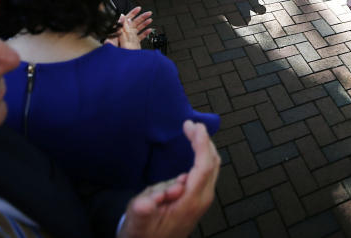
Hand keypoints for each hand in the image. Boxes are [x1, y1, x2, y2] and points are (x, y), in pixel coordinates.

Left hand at [105, 7, 153, 48]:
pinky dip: (145, 33)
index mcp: (122, 29)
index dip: (133, 12)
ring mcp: (131, 37)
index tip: (139, 8)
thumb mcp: (115, 35)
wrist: (115, 59)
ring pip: (139, 28)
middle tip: (148, 13)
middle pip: (135, 22)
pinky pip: (141, 36)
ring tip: (150, 20)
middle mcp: (126, 32)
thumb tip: (122, 16)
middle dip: (142, 16)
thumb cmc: (112, 48)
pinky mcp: (134, 43)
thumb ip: (119, 26)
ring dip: (145, 23)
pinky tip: (149, 30)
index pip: (128, 18)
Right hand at [118, 121, 220, 237]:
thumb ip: (144, 208)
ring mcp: (202, 200)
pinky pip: (206, 172)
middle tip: (192, 124)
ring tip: (192, 131)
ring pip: (211, 167)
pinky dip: (202, 156)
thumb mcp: (137, 222)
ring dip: (203, 147)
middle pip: (213, 163)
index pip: (204, 166)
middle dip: (204, 140)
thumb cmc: (141, 235)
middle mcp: (202, 199)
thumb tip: (154, 198)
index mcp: (191, 202)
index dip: (201, 144)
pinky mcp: (198, 200)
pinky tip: (194, 149)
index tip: (194, 126)